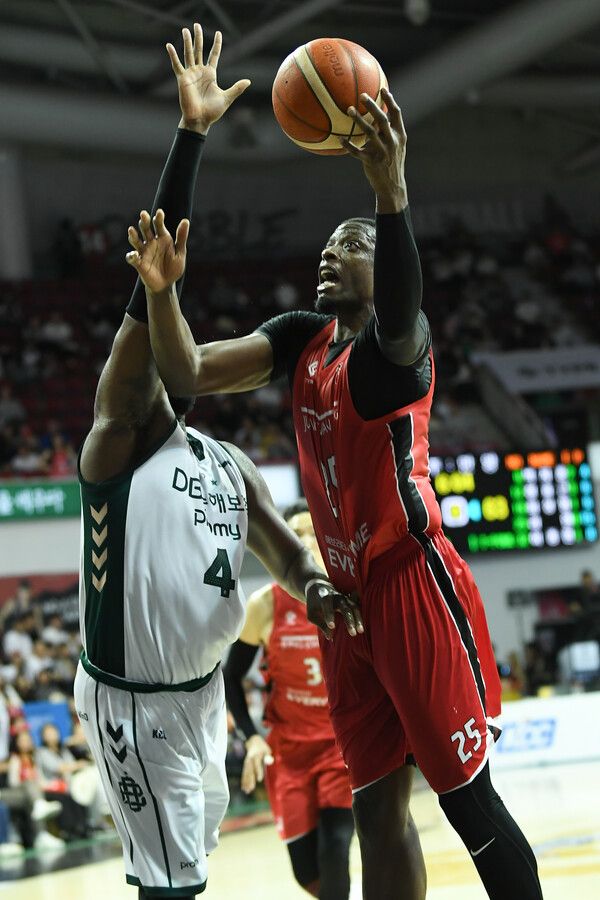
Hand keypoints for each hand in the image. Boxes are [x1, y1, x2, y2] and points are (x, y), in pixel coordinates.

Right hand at [125, 209, 188, 293]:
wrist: (167, 285)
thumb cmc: (173, 268)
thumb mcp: (180, 253)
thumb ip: (181, 238)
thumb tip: (186, 220)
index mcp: (162, 238)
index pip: (159, 225)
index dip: (159, 218)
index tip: (160, 213)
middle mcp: (151, 242)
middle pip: (145, 229)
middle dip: (144, 221)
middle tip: (143, 215)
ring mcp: (144, 252)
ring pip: (136, 241)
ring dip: (133, 235)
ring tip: (131, 230)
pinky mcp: (139, 263)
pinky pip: (132, 258)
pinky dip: (131, 256)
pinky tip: (134, 255)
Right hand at [167, 23, 250, 134]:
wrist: (200, 121)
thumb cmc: (212, 112)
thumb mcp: (227, 98)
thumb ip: (237, 88)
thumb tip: (248, 81)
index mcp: (210, 74)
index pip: (214, 55)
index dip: (216, 44)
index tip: (218, 33)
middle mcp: (200, 72)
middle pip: (199, 50)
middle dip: (198, 38)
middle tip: (197, 25)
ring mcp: (191, 74)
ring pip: (188, 54)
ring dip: (187, 42)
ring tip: (185, 29)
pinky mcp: (183, 79)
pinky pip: (177, 65)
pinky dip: (173, 56)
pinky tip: (169, 45)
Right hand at [241, 734, 273, 793]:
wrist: (253, 741)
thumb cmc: (263, 747)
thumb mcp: (267, 749)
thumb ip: (268, 755)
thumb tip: (270, 761)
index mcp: (256, 755)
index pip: (256, 764)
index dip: (258, 771)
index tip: (259, 779)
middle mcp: (250, 759)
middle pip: (250, 770)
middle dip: (250, 780)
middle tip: (251, 789)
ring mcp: (246, 762)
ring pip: (246, 773)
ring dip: (246, 782)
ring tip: (247, 791)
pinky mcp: (245, 765)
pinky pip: (244, 773)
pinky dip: (243, 780)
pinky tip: (244, 788)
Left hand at [306, 581, 363, 641]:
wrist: (319, 588)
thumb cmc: (314, 604)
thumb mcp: (312, 614)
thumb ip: (320, 624)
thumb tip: (330, 637)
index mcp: (325, 598)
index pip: (328, 606)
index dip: (329, 616)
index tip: (332, 626)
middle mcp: (337, 597)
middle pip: (344, 608)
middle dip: (349, 620)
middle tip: (353, 633)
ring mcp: (345, 598)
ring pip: (353, 607)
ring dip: (358, 619)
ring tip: (361, 631)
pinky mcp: (350, 600)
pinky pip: (357, 607)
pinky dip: (360, 616)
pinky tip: (363, 626)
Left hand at [342, 87, 406, 212]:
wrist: (392, 186)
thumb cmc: (391, 163)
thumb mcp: (396, 147)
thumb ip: (388, 131)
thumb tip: (376, 115)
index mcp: (400, 135)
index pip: (396, 114)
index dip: (390, 100)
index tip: (382, 89)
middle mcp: (392, 141)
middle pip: (382, 119)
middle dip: (373, 106)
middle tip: (362, 95)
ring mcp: (382, 152)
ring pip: (370, 132)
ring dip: (358, 120)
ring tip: (349, 109)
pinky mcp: (372, 162)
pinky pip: (357, 152)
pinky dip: (348, 145)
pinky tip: (340, 139)